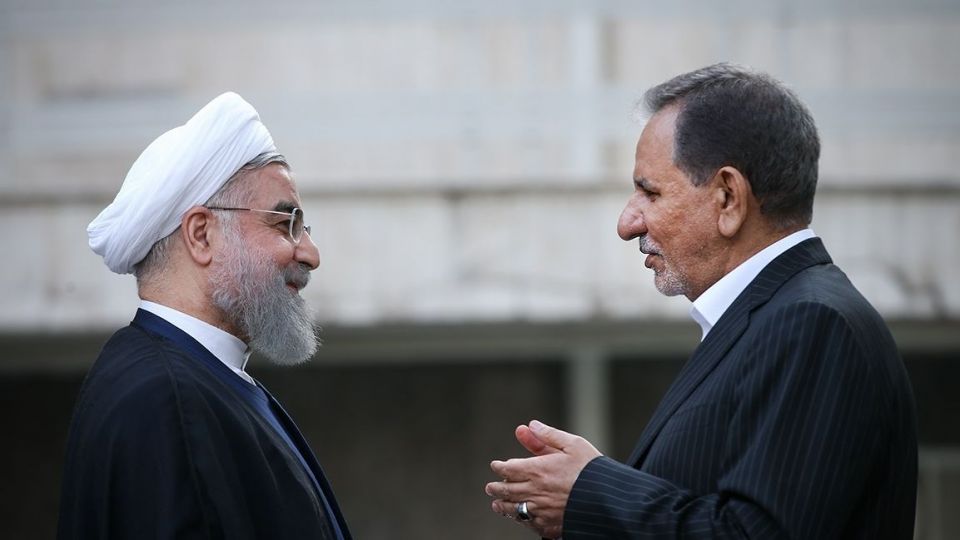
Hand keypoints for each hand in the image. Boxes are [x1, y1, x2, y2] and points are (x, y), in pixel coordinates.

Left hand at [485, 420, 601, 538]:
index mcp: (538, 469)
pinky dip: (519, 519)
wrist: (609, 500)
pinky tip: (518, 517)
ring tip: (497, 504)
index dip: (500, 467)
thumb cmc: (593, 470)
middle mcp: (535, 491)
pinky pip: (528, 524)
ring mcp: (541, 510)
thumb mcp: (573, 444)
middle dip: (496, 487)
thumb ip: (548, 435)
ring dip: (502, 505)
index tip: (496, 466)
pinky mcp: (550, 525)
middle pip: (506, 490)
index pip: (508, 468)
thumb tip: (530, 425)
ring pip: (513, 509)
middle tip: (490, 487)